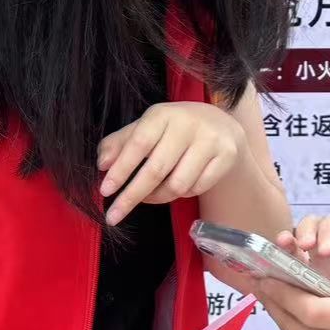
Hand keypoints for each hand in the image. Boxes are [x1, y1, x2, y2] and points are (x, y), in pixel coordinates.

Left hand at [98, 101, 248, 225]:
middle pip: (157, 170)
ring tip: (149, 195)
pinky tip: (177, 185)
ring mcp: (211, 141)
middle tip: (114, 215)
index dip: (121, 169)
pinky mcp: (226, 156)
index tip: (105, 191)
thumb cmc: (175, 128)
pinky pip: (197, 189)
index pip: (139, 144)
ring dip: (158, 197)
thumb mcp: (147, 127)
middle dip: (132, 195)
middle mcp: (189, 125)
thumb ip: (120, 142)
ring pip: (177, 185)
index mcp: (163, 114)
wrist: (222, 124)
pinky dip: (182, 194)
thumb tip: (103, 164)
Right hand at [276, 188, 329, 296]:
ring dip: (305, 234)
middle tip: (327, 251)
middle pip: (328, 219)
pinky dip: (285, 243)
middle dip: (327, 232)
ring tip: (304, 248)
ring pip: (307, 227)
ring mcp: (316, 249)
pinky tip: (283, 246)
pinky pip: (289, 247)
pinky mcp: (300, 265)